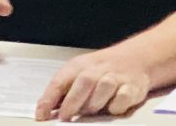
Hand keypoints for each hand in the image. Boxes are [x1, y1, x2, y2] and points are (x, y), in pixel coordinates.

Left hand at [34, 51, 149, 120]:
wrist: (134, 58)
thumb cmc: (101, 70)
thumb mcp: (79, 73)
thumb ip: (64, 91)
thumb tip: (46, 111)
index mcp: (78, 66)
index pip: (60, 81)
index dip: (49, 99)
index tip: (41, 115)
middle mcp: (97, 70)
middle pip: (83, 82)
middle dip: (72, 102)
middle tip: (64, 118)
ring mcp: (115, 78)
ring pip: (104, 87)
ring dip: (94, 103)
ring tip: (90, 111)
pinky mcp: (132, 88)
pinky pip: (122, 98)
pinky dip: (116, 105)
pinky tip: (111, 108)